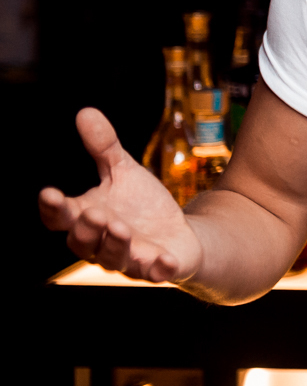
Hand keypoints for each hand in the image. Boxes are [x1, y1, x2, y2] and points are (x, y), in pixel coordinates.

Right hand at [39, 108, 205, 282]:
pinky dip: (158, 268)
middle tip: (96, 212)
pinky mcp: (157, 269)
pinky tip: (164, 260)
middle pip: (83, 242)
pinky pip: (154, 273)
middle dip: (87, 228)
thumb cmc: (141, 205)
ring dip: (114, 245)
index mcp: (86, 218)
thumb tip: (86, 112)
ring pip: (113, 259)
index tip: (49, 193)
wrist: (179, 233)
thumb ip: (104, 148)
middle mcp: (101, 243)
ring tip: (120, 227)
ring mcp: (129, 259)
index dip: (52, 208)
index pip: (60, 217)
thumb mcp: (124, 171)